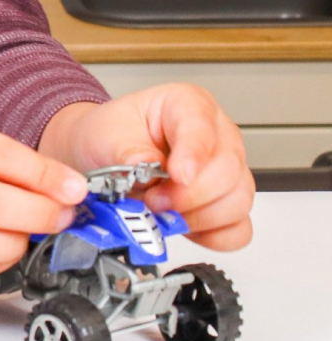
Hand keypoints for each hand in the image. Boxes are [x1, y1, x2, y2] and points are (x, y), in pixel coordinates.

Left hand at [38, 84, 253, 249]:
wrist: (102, 153)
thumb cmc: (111, 135)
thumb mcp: (108, 134)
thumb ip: (130, 153)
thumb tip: (147, 171)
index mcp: (188, 104)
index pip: (203, 127)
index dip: (194, 154)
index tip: (178, 175)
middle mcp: (217, 135)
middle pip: (229, 169)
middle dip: (189, 194)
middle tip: (154, 199)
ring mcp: (227, 170)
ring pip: (237, 200)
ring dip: (198, 217)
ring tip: (162, 212)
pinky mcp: (226, 202)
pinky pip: (238, 228)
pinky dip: (213, 236)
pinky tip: (185, 228)